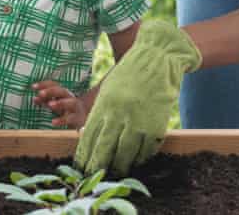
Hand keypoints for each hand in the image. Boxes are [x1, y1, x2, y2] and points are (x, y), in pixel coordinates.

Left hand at [32, 80, 88, 128]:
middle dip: (51, 91)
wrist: (85, 120)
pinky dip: (62, 120)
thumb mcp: (56, 104)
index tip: (33, 87)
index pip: (54, 85)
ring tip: (50, 104)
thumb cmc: (67, 110)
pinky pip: (71, 119)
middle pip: (62, 91)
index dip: (44, 84)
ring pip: (71, 103)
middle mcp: (70, 98)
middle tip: (40, 93)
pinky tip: (53, 122)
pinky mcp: (79, 119)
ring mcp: (76, 108)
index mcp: (63, 93)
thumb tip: (34, 98)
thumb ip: (45, 101)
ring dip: (60, 103)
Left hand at [75, 20, 201, 175]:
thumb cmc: (130, 75)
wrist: (157, 59)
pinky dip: (140, 158)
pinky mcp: (156, 127)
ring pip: (125, 155)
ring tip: (115, 174)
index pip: (89, 137)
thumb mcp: (109, 91)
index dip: (84, 155)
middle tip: (92, 178)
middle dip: (97, 166)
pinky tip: (136, 162)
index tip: (80, 167)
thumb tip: (90, 136)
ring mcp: (137, 122)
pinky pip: (146, 151)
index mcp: (104, 106)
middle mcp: (118, 116)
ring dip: (119, 167)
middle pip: (104, 149)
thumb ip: (102, 113)